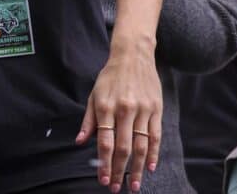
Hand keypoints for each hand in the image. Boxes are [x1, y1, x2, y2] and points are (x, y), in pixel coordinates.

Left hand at [76, 43, 162, 192]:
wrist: (133, 56)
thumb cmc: (110, 77)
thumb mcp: (94, 95)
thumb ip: (88, 120)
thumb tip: (80, 142)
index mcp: (106, 107)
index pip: (105, 142)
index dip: (104, 164)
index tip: (103, 180)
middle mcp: (124, 110)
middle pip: (123, 148)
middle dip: (119, 171)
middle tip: (117, 188)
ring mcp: (142, 110)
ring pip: (141, 145)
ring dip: (137, 168)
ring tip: (134, 185)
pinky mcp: (156, 110)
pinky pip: (156, 136)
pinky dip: (153, 154)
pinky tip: (149, 167)